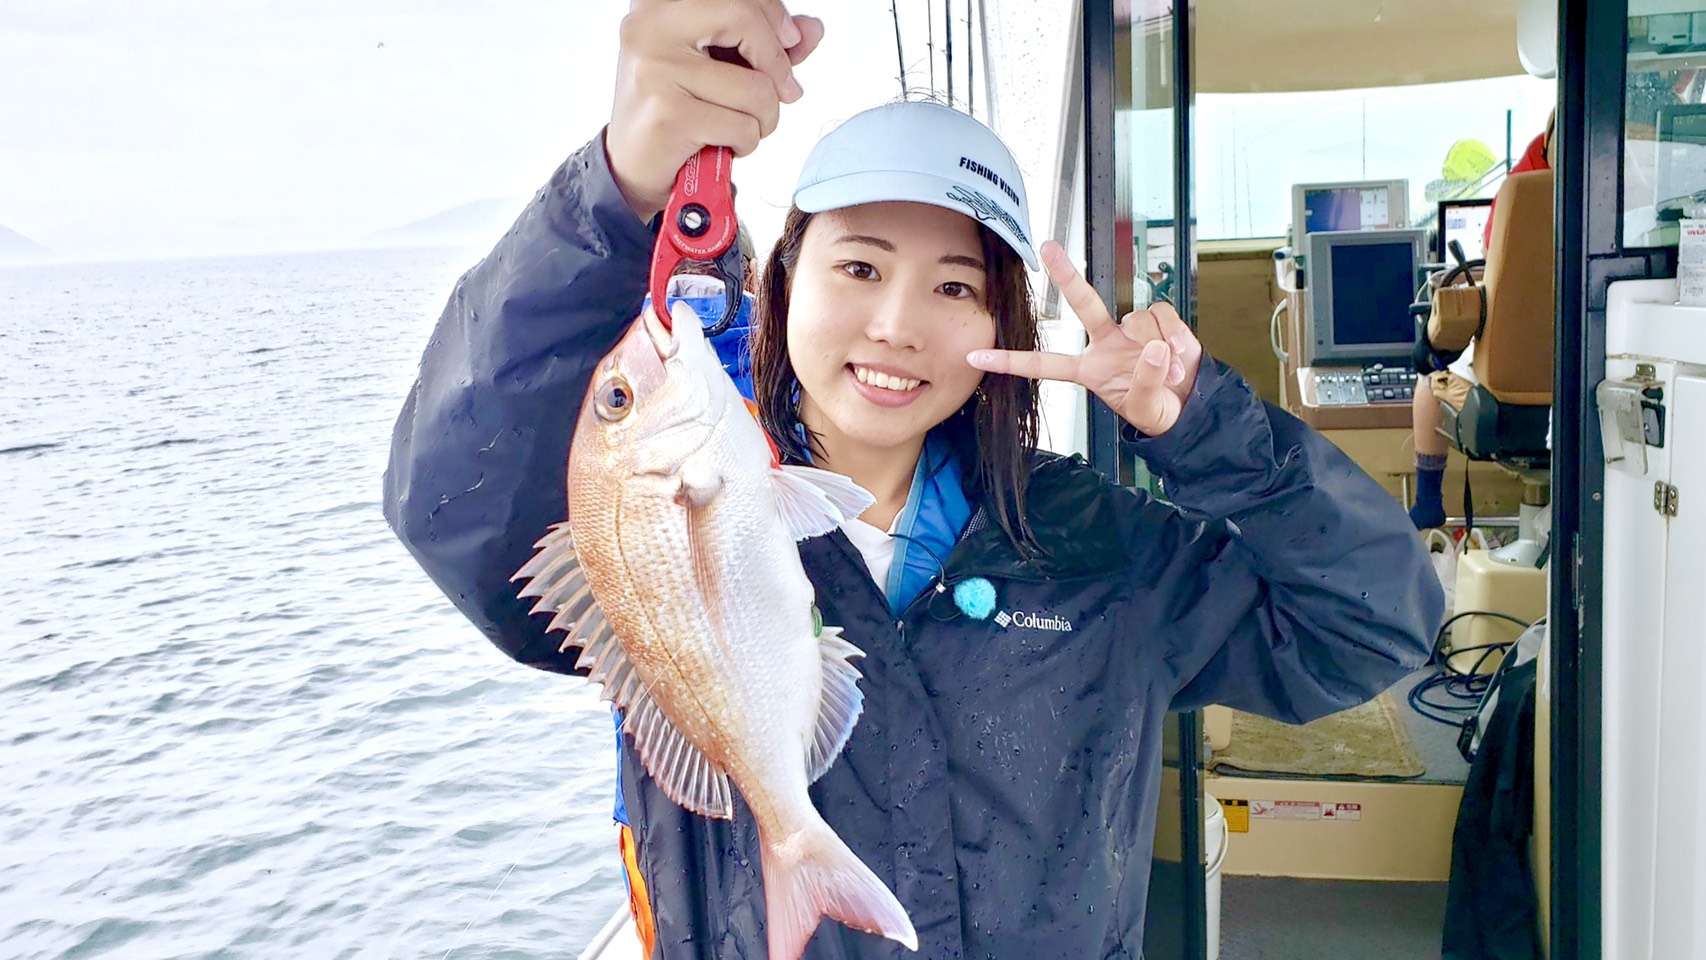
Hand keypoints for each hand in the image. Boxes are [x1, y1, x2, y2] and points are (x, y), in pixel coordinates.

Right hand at [606, 0, 824, 219]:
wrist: (632, 166)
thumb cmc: (676, 110)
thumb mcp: (721, 68)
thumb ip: (763, 45)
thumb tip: (810, 29)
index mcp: (659, 5)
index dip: (774, 15)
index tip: (790, 43)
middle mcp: (650, 27)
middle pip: (745, 19)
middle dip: (777, 65)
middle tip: (782, 93)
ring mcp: (656, 69)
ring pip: (755, 87)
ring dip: (764, 118)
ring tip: (741, 126)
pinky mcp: (668, 114)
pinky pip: (742, 125)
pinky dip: (746, 142)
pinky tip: (726, 144)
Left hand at [966, 240, 1203, 436]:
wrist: (1190, 404)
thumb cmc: (1157, 409)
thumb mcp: (1145, 410)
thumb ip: (1146, 382)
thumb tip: (1154, 350)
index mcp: (1089, 369)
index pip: (1043, 364)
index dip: (1011, 361)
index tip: (978, 354)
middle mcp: (1106, 342)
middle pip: (1083, 303)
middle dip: (1066, 274)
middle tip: (1047, 246)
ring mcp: (1131, 330)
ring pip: (1138, 320)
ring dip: (1160, 348)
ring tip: (1172, 373)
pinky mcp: (1159, 321)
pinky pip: (1163, 316)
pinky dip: (1177, 336)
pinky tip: (1181, 354)